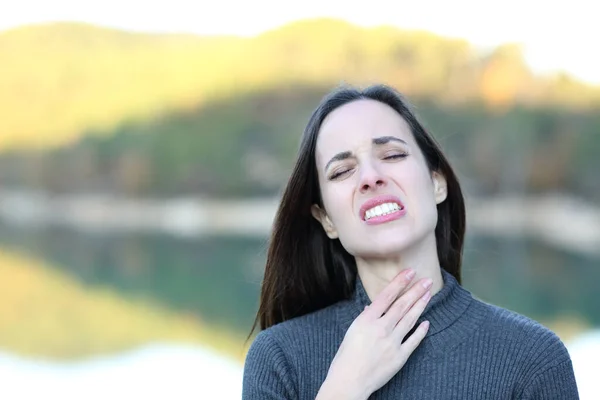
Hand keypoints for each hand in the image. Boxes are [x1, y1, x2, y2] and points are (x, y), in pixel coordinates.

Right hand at [317, 268, 431, 399]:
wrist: (349, 381)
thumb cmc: (345, 356)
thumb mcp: (352, 331)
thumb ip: (365, 318)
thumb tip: (372, 307)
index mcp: (367, 320)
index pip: (387, 295)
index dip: (400, 282)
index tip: (410, 272)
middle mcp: (381, 328)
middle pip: (402, 305)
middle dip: (415, 290)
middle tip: (426, 280)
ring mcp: (392, 342)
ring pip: (410, 319)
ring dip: (420, 305)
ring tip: (428, 294)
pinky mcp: (399, 356)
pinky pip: (413, 341)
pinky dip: (421, 331)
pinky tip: (427, 322)